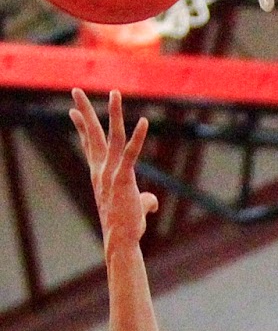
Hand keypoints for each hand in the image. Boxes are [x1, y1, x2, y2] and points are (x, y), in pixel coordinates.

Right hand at [70, 89, 157, 255]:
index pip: (89, 146)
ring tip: (114, 93)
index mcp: (100, 174)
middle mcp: (101, 170)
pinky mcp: (124, 178)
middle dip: (85, 111)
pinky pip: (131, 153)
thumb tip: (151, 202)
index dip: (81, 128)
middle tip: (75, 90)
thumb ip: (144, 200)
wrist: (121, 240)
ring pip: (112, 137)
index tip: (74, 111)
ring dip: (113, 113)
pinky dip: (138, 137)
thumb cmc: (127, 226)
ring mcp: (111, 173)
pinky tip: (143, 121)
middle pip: (92, 134)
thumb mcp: (135, 208)